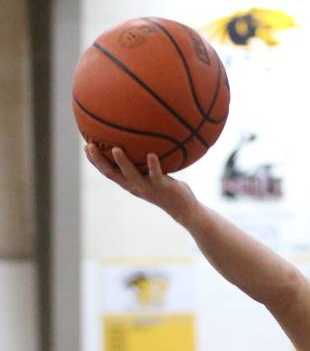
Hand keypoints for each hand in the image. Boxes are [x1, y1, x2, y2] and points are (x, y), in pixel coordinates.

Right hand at [84, 144, 198, 226]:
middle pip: (112, 173)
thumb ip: (143, 163)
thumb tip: (141, 142)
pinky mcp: (162, 187)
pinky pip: (156, 174)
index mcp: (129, 183)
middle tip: (90, 146)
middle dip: (99, 161)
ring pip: (131, 175)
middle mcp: (135, 186)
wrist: (183, 207)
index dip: (95, 161)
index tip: (85, 147)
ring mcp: (148, 187)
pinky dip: (153, 165)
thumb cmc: (167, 188)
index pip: (108, 172)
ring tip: (115, 149)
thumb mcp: (152, 175)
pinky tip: (151, 155)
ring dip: (122, 162)